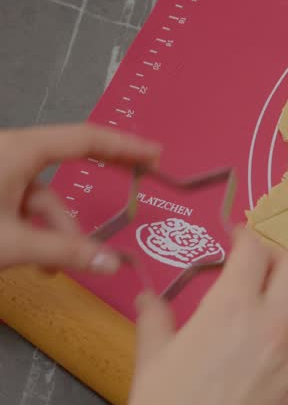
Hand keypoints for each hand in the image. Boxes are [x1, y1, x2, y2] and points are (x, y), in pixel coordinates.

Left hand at [0, 124, 159, 272]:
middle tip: (142, 177)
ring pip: (44, 197)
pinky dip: (36, 231)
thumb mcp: (13, 242)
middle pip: (69, 161)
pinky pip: (24, 206)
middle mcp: (12, 152)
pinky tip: (38, 262)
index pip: (86, 139)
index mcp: (21, 149)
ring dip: (59, 230)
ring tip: (58, 266)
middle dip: (102, 183)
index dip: (124, 146)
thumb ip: (64, 252)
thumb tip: (112, 265)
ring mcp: (1, 172)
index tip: (154, 154)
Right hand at [126, 229, 287, 404]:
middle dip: (276, 255)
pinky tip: (281, 328)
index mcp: (231, 308)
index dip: (245, 235)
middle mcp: (270, 323)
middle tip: (255, 261)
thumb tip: (148, 298)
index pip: (254, 251)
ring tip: (271, 291)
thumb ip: (155, 319)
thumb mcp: (152, 359)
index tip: (235, 236)